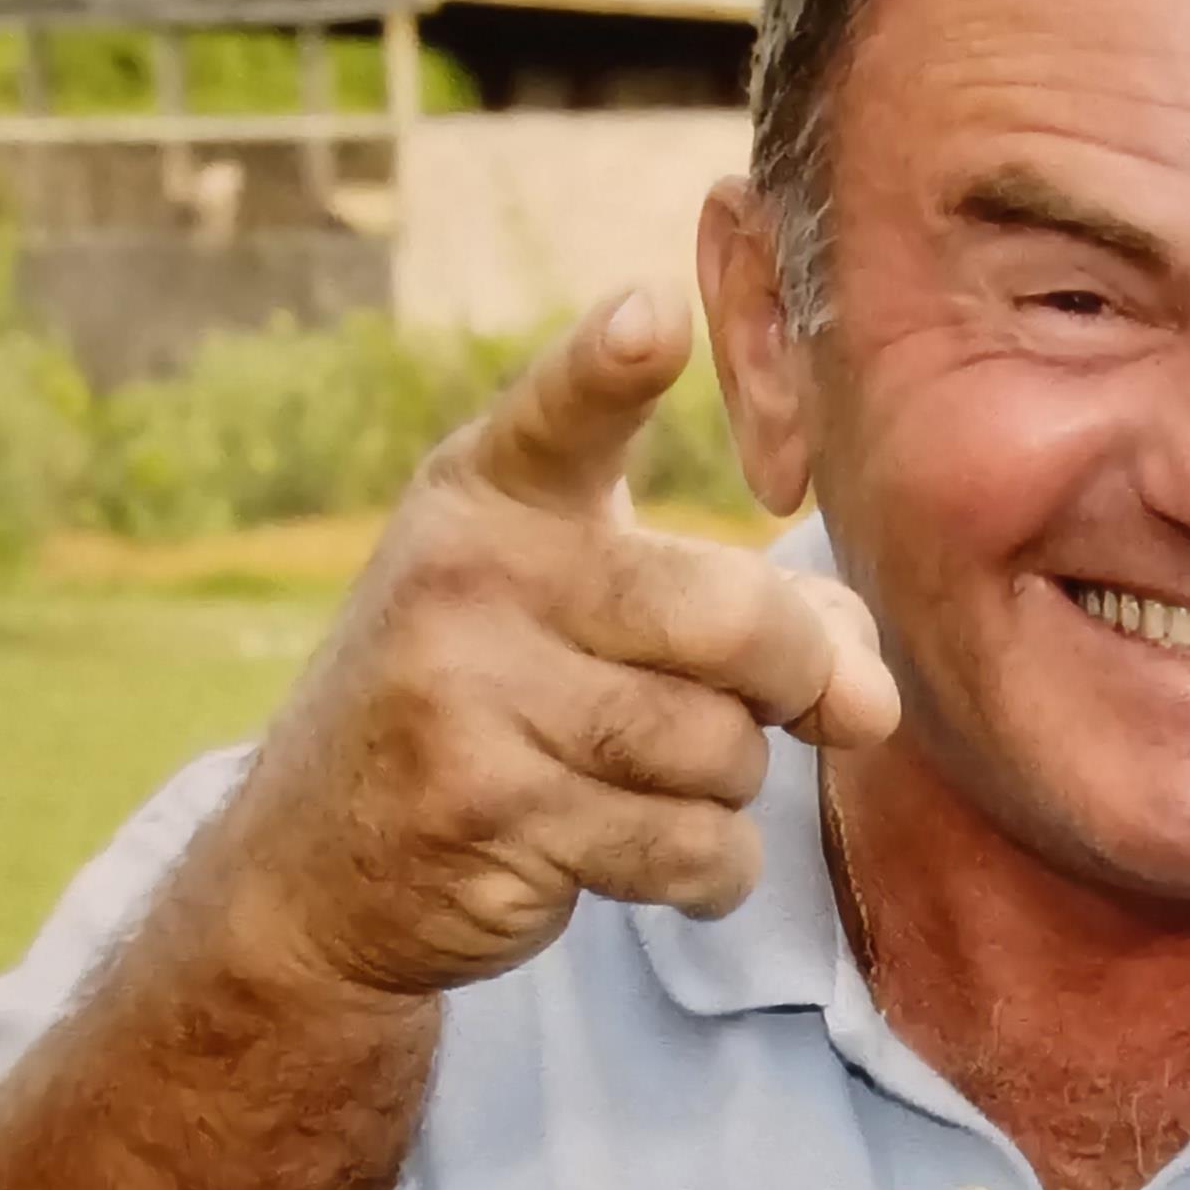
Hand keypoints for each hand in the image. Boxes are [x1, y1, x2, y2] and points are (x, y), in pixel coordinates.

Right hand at [211, 289, 896, 1001]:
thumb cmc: (495, 707)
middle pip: (730, 617)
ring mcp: (468, 701)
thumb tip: (870, 694)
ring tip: (665, 781)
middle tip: (794, 702)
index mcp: (491, 495)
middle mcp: (469, 581)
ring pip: (719, 748)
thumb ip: (737, 606)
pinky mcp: (492, 819)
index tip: (652, 321)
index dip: (610, 370)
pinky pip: (690, 847)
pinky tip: (661, 856)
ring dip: (732, 784)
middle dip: (798, 674)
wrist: (319, 866)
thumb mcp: (575, 611)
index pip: (561, 417)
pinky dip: (710, 869)